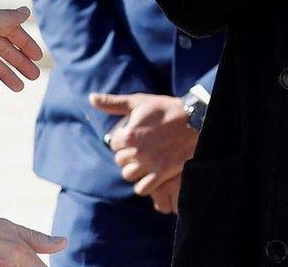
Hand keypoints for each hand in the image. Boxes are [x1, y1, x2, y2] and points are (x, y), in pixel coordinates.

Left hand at [92, 92, 196, 213]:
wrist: (197, 120)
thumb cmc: (166, 109)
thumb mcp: (140, 102)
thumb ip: (114, 103)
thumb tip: (91, 98)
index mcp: (128, 134)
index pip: (114, 144)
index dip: (124, 139)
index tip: (137, 135)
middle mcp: (136, 151)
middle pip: (120, 160)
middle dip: (129, 154)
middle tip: (144, 147)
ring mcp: (149, 164)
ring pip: (129, 174)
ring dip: (135, 169)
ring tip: (146, 160)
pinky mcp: (162, 173)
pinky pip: (142, 188)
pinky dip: (144, 184)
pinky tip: (151, 174)